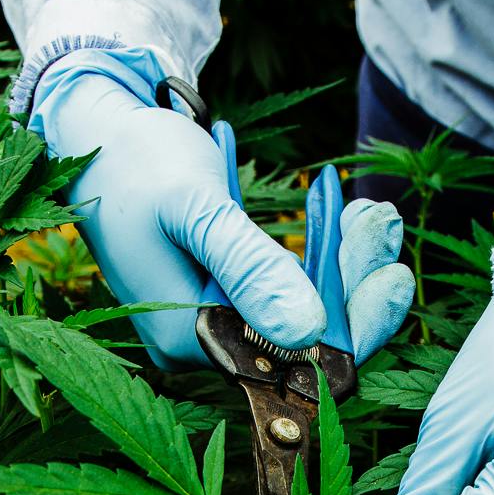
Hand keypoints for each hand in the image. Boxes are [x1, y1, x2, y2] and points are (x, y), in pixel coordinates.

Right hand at [28, 48, 410, 366]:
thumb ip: (248, 266)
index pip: (292, 359)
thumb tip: (309, 332)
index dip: (351, 325)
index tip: (395, 274)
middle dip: (353, 284)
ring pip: (297, 311)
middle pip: (302, 339)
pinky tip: (341, 215)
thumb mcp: (197, 206)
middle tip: (383, 219)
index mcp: (187, 337)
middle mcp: (198, 343)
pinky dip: (315, 255)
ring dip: (341, 263)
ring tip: (371, 212)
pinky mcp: (217, 294)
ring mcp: (208, 319)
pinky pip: (281, 290)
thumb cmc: (139, 161)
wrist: (98, 134)